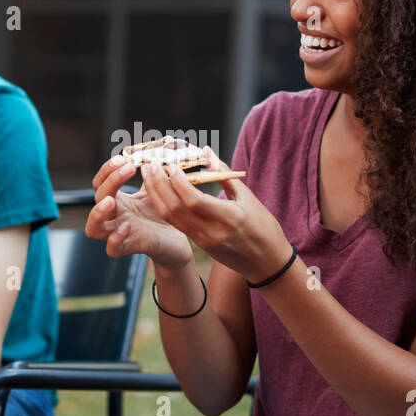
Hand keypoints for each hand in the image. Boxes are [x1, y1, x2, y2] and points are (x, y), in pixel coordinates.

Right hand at [87, 153, 193, 270]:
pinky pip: (111, 248)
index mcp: (118, 200)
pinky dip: (115, 238)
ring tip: (111, 201)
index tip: (124, 158)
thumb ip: (152, 174)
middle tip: (128, 168)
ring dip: (98, 213)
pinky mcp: (128, 248)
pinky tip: (127, 226)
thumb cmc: (162, 215)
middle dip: (110, 181)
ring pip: (92, 229)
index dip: (107, 169)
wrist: (176, 241)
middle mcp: (114, 216)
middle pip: (98, 198)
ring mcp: (118, 233)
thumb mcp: (156, 191)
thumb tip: (153, 153)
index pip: (100, 182)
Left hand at [137, 147, 291, 283]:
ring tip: (149, 174)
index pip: (195, 200)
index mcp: (229, 218)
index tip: (171, 165)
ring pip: (171, 217)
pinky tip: (159, 191)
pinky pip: (176, 223)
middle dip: (159, 185)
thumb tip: (206, 151)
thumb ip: (223, 174)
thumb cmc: (263, 227)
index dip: (179, 182)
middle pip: (176, 208)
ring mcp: (203, 240)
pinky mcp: (199, 244)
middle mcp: (212, 231)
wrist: (266, 263)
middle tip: (151, 164)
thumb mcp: (248, 197)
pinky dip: (164, 205)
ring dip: (156, 195)